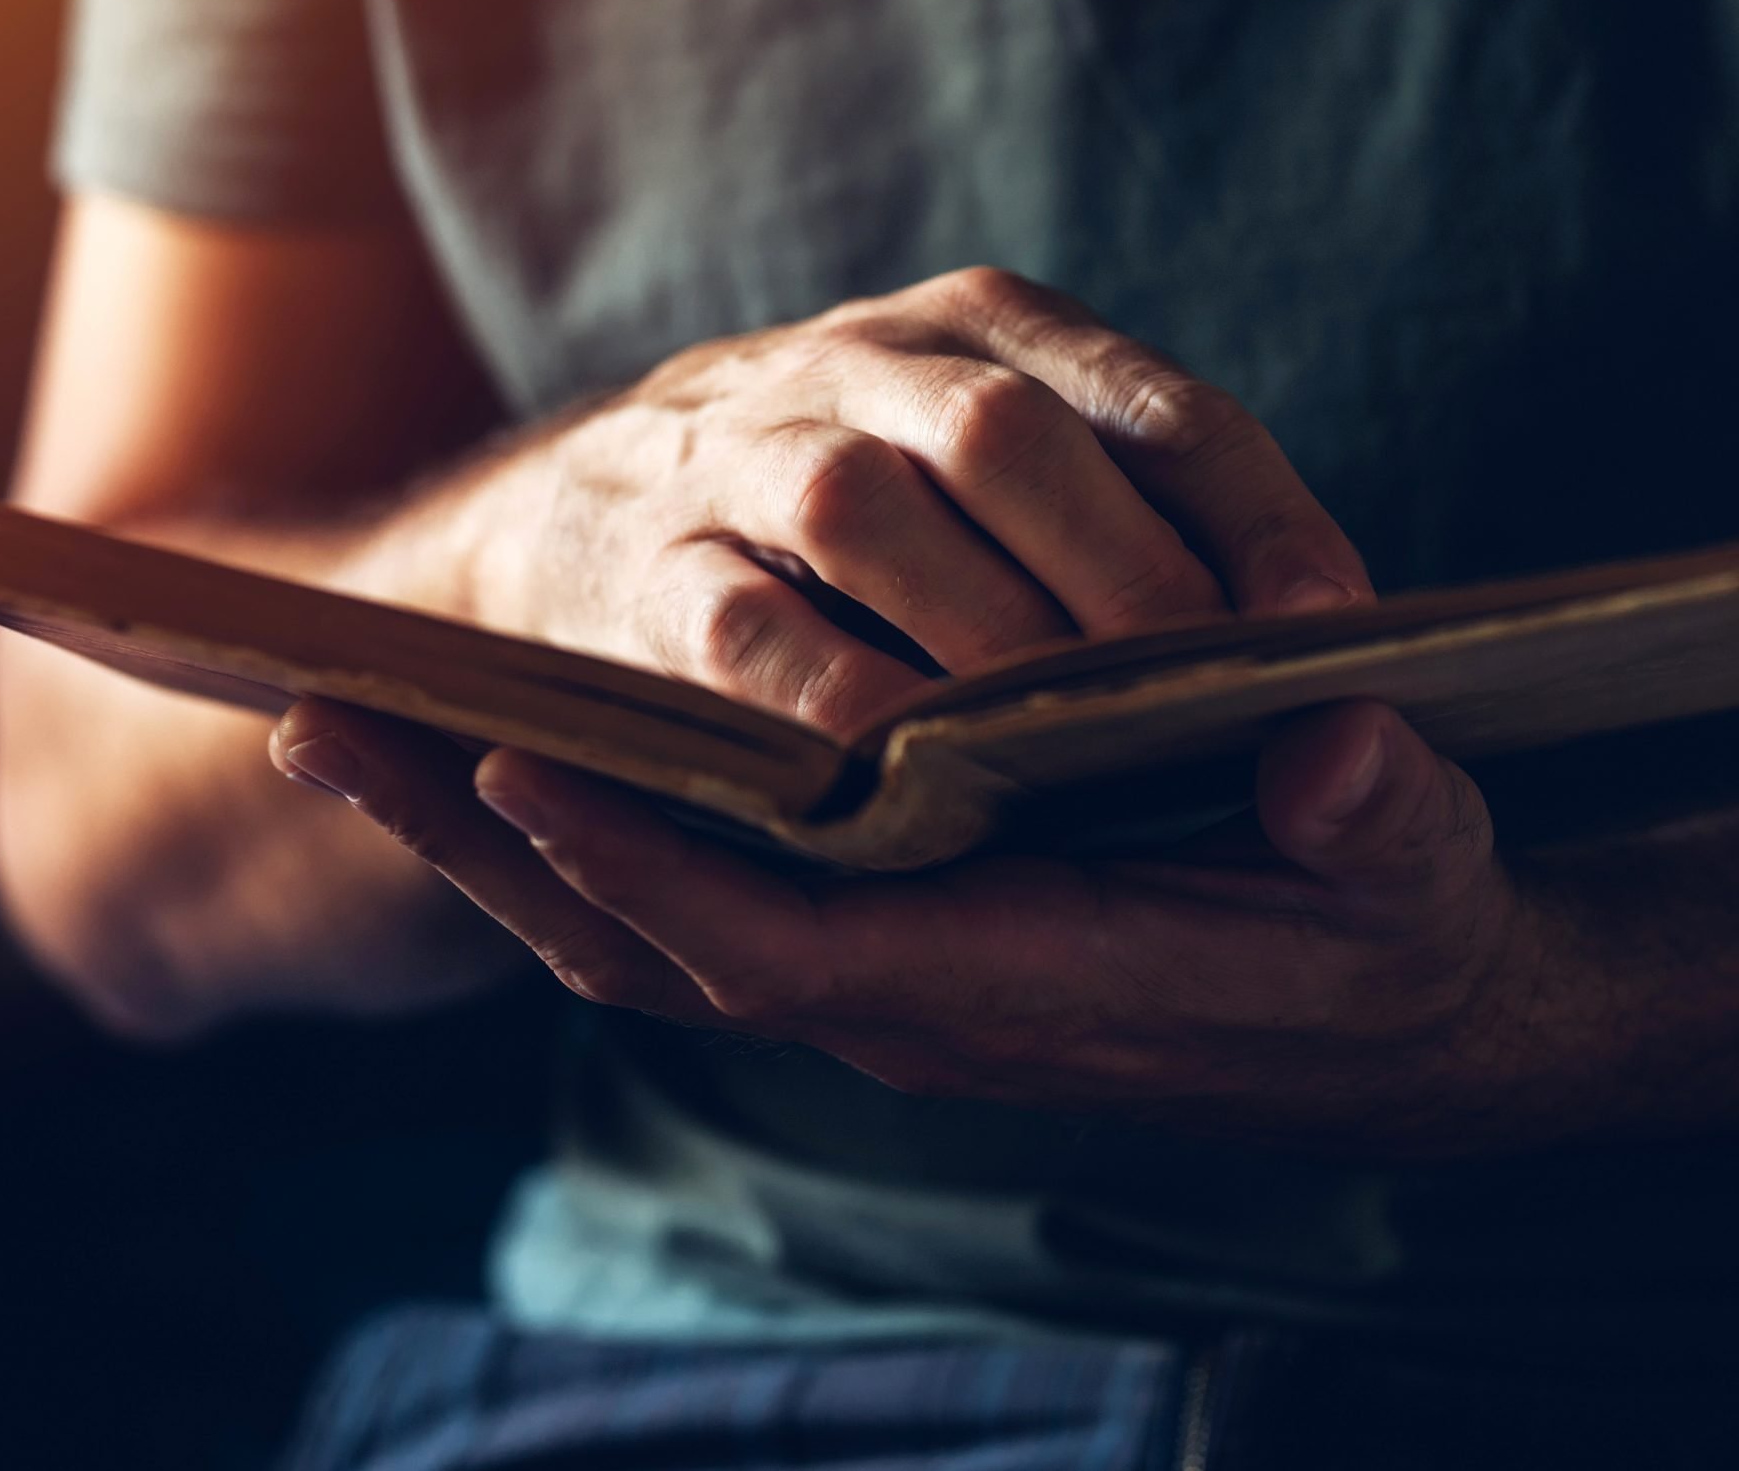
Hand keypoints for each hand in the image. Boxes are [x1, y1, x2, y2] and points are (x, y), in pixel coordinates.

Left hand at [272, 693, 1611, 1156]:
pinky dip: (578, 839)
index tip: (517, 763)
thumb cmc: (1392, 933)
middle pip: (653, 942)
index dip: (653, 868)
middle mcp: (914, 997)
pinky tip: (496, 754)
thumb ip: (1375, 823)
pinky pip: (690, 900)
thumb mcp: (1415, 873)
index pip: (790, 950)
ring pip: (644, 928)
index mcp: (1019, 985)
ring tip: (349, 726)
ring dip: (491, 838)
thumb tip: (1333, 759)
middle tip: (323, 724)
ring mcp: (882, 971)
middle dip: (488, 845)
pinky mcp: (883, 933)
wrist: (1388, 1015)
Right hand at [456, 267, 1370, 735]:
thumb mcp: (996, 453)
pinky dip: (831, 703)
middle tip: (1204, 697)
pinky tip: (910, 784)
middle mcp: (862, 361)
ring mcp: (737, 454)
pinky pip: (739, 632)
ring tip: (1070, 744)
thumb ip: (1143, 515)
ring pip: (861, 507)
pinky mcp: (642, 568)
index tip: (1337, 619)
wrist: (580, 506)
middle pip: (1003, 434)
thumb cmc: (864, 508)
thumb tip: (1321, 638)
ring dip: (976, 631)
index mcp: (987, 322)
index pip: (1151, 402)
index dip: (1254, 510)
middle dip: (1121, 572)